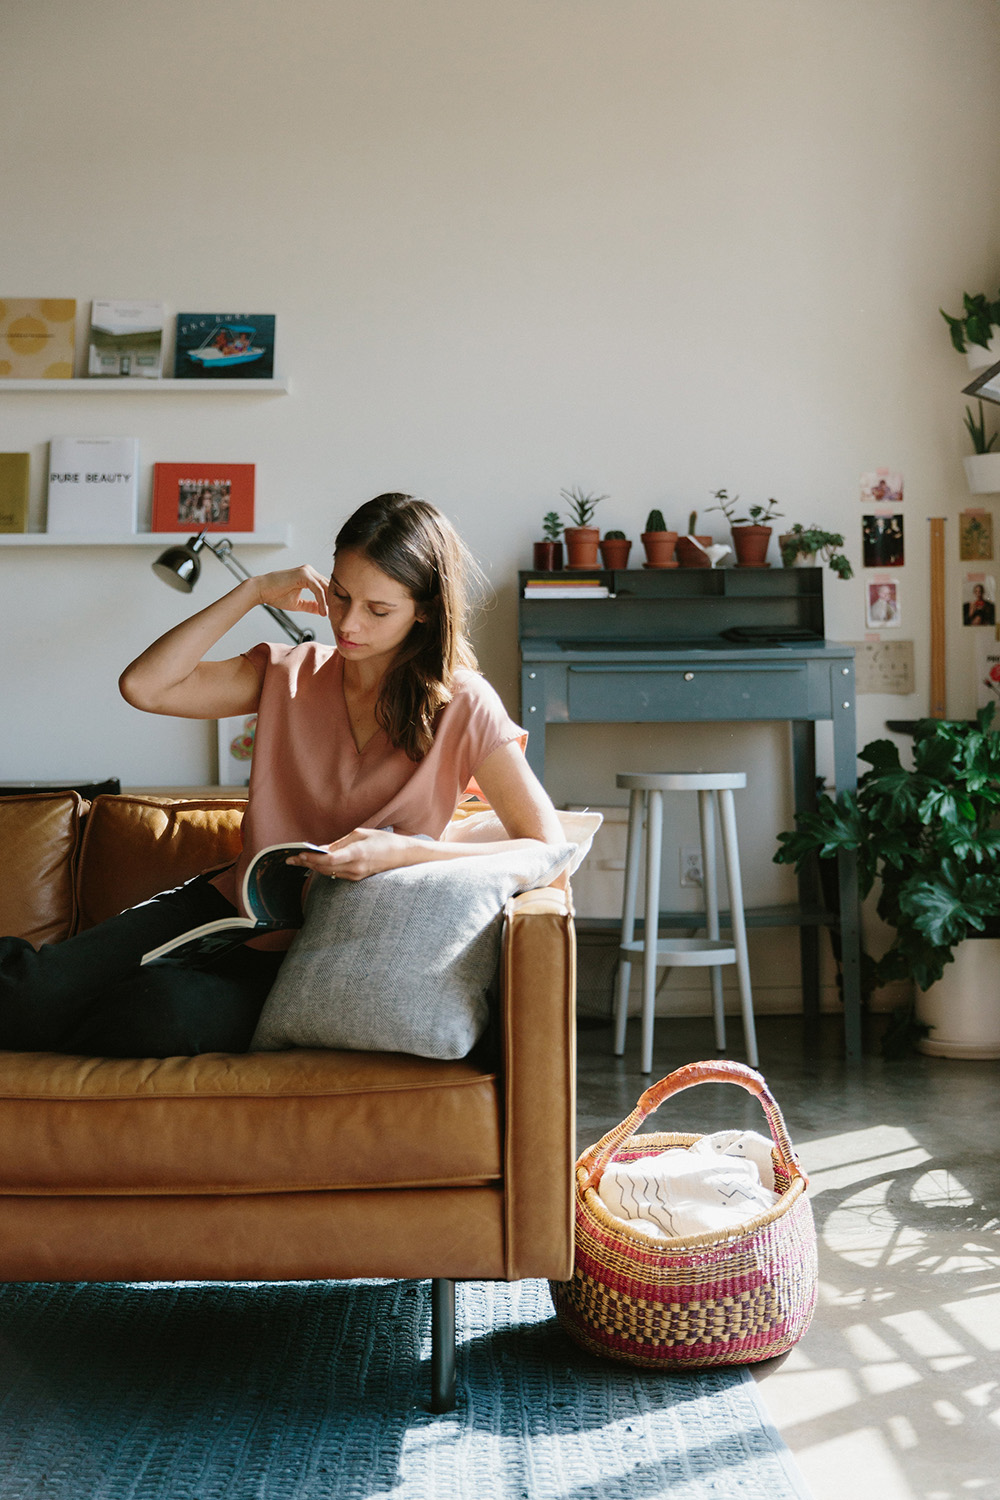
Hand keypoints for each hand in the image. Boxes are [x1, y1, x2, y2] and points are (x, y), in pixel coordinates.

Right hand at [253, 565, 329, 617]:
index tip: (334, 616)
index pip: (326, 588)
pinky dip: (322, 601)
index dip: (332, 601)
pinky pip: (318, 589)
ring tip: (332, 617)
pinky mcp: (304, 575)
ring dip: (330, 603)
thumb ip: (312, 606)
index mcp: (309, 576)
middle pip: (329, 587)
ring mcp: (307, 571)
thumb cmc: (276, 595)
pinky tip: (323, 612)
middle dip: (334, 602)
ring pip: (326, 588)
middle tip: (337, 618)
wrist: (261, 590)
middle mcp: (309, 571)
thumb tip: (324, 611)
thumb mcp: (298, 604)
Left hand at [287, 827, 412, 880]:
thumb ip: (340, 843)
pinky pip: (336, 874)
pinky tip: (315, 864)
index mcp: (357, 853)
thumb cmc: (383, 841)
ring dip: (313, 867)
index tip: (299, 854)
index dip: (312, 858)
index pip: (329, 860)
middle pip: (325, 869)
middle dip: (307, 863)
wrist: (403, 856)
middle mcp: (355, 868)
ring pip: (328, 873)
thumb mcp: (360, 834)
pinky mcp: (357, 879)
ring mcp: (356, 875)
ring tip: (298, 861)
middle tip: (290, 859)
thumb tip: (321, 849)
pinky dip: (324, 869)